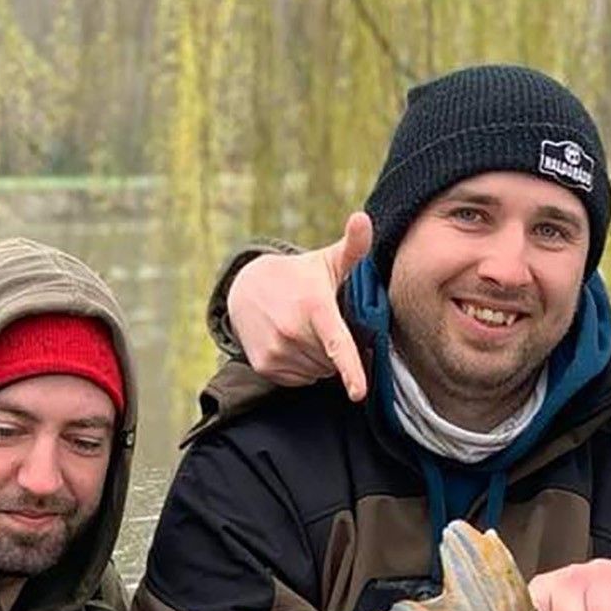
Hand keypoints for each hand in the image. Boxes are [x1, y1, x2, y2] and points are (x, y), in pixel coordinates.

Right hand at [227, 212, 372, 399]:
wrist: (247, 288)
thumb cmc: (300, 277)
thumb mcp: (327, 262)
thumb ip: (353, 247)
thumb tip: (364, 218)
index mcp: (314, 308)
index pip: (337, 344)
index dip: (351, 370)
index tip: (358, 393)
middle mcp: (292, 332)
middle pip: (333, 361)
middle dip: (335, 349)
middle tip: (322, 325)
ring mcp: (276, 351)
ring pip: (319, 372)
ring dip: (320, 360)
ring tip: (306, 332)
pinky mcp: (264, 366)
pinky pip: (301, 380)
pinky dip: (304, 368)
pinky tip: (294, 344)